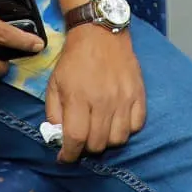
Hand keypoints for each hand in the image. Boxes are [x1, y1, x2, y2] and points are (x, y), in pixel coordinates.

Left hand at [45, 26, 146, 163]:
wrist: (100, 33)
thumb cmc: (74, 60)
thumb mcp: (54, 84)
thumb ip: (54, 113)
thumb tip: (59, 137)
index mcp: (79, 98)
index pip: (76, 139)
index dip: (69, 155)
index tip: (65, 158)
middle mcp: (103, 101)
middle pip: (98, 143)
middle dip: (86, 148)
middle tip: (82, 141)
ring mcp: (124, 98)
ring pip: (119, 139)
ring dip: (107, 141)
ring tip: (100, 132)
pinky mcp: (138, 94)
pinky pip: (136, 125)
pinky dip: (126, 130)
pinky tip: (116, 122)